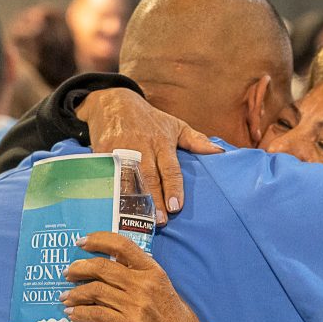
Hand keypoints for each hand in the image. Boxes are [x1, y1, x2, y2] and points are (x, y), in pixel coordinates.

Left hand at [61, 232, 220, 321]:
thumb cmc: (173, 317)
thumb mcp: (161, 287)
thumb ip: (138, 275)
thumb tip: (107, 269)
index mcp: (153, 271)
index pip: (122, 246)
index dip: (98, 240)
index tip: (81, 242)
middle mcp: (143, 284)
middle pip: (102, 268)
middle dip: (79, 269)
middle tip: (68, 273)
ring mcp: (135, 305)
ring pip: (95, 291)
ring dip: (75, 293)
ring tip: (66, 297)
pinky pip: (96, 314)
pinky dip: (80, 313)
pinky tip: (72, 313)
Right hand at [77, 88, 222, 225]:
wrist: (112, 100)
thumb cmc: (149, 119)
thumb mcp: (174, 125)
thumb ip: (196, 141)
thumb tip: (219, 153)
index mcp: (161, 142)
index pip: (170, 168)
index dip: (173, 188)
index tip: (175, 206)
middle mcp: (142, 146)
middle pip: (149, 177)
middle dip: (154, 200)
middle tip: (160, 221)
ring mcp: (120, 149)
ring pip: (127, 179)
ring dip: (134, 200)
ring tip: (139, 220)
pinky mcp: (102, 152)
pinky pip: (107, 175)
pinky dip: (110, 191)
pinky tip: (114, 207)